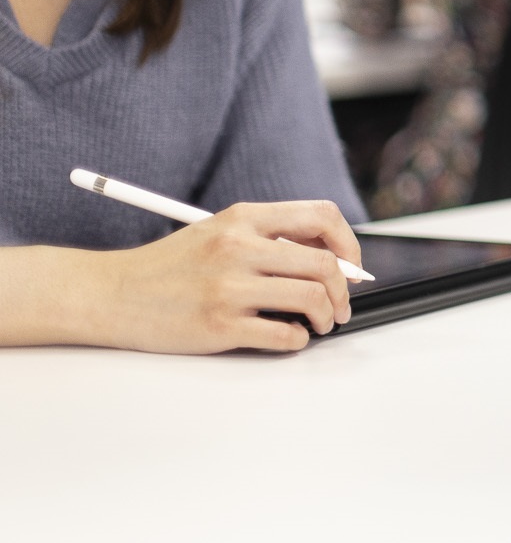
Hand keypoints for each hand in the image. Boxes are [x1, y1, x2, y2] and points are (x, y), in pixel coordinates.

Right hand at [82, 201, 362, 353]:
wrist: (112, 294)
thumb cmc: (171, 265)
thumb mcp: (219, 231)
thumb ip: (271, 237)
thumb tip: (333, 255)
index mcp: (243, 218)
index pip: (322, 217)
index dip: (348, 244)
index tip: (351, 266)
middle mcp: (238, 248)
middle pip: (324, 265)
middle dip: (344, 291)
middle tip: (341, 306)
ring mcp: (228, 287)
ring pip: (311, 299)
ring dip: (326, 317)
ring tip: (319, 324)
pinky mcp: (218, 326)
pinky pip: (283, 335)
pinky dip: (297, 340)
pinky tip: (288, 338)